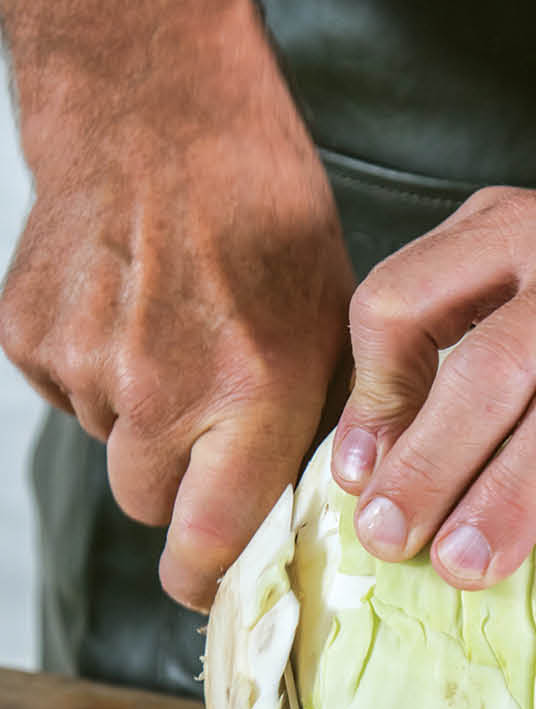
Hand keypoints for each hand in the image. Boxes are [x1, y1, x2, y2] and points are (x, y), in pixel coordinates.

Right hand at [0, 0, 348, 609]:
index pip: (213, 535)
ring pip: (110, 448)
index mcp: (255, 389)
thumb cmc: (266, 217)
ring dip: (143, 423)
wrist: (160, 120)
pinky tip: (132, 313)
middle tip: (212, 436)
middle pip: (151, 505)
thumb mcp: (331, 324)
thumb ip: (317, 421)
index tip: (217, 587)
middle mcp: (162, 388)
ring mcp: (84, 363)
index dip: (210, 577)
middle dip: (182, 489)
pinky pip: (70, 397)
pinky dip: (99, 375)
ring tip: (179, 342)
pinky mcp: (27, 338)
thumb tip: (311, 505)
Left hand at [326, 163, 535, 603]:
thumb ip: (459, 325)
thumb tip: (369, 458)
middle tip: (390, 540)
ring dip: (513, 497)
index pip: (410, 298)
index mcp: (531, 228)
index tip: (361, 474)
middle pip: (495, 366)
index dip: (372, 394)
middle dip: (430, 463)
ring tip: (467, 567)